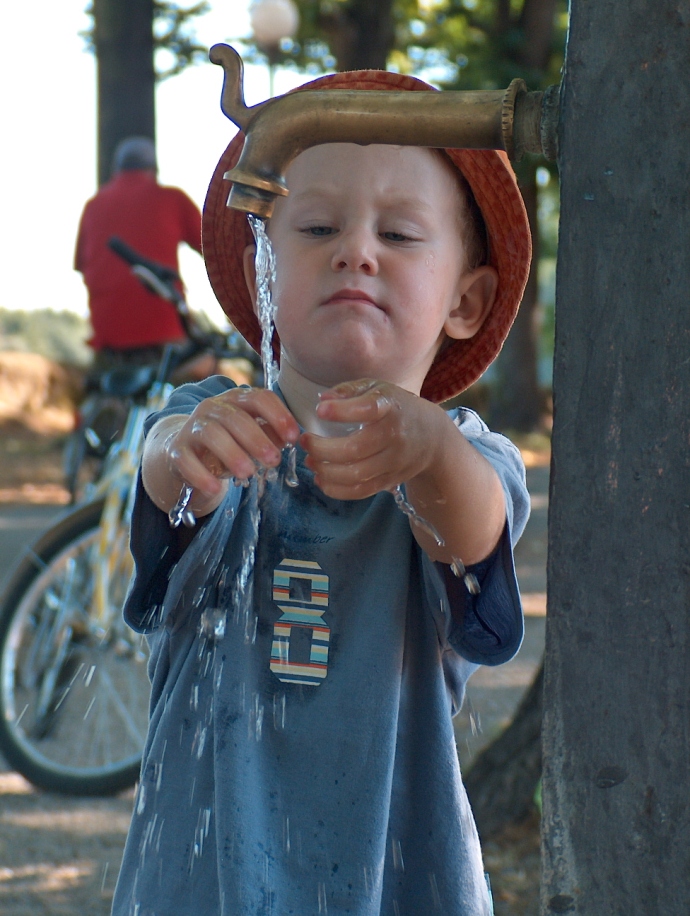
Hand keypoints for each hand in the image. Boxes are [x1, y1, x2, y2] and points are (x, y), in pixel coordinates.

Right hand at [155, 387, 299, 503]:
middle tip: (273, 460)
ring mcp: (193, 427)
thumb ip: (270, 435)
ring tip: (248, 473)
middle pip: (235, 417)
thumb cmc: (229, 443)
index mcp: (237, 400)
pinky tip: (216, 489)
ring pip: (211, 433)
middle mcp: (213, 408)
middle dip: (257, 439)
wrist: (188, 454)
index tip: (293, 438)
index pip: (259, 398)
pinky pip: (187, 460)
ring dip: (232, 454)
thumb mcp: (251, 438)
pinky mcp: (178, 449)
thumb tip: (288, 440)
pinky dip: (201, 475)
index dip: (278, 416)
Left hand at [300, 379, 442, 500]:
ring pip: (355, 475)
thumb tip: (322, 400)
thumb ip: (348, 391)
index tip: (320, 410)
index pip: (368, 409)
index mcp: (390, 407)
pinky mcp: (389, 481)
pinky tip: (321, 478)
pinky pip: (360, 491)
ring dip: (325, 470)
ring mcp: (393, 462)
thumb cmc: (395, 408)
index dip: (341, 411)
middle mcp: (394, 436)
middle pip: (354, 449)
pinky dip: (336, 489)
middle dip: (321, 448)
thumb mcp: (376, 388)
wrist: (432, 438)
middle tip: (304, 440)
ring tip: (311, 460)